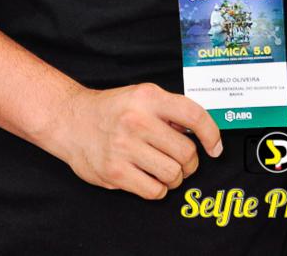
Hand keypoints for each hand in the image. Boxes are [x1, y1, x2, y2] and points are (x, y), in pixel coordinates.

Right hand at [59, 82, 221, 199]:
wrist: (71, 121)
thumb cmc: (112, 110)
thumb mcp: (142, 96)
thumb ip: (170, 111)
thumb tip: (202, 132)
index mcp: (148, 98)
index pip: (194, 116)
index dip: (212, 135)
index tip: (215, 148)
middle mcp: (137, 121)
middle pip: (186, 152)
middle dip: (190, 163)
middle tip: (183, 162)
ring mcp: (124, 147)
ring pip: (173, 173)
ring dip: (174, 177)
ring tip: (164, 170)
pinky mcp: (114, 172)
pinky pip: (154, 190)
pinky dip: (158, 189)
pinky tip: (150, 180)